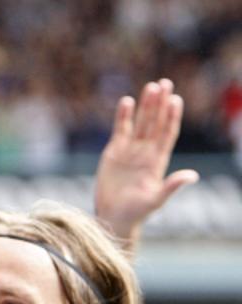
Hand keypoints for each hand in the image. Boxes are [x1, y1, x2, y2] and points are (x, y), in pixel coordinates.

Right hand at [94, 78, 198, 244]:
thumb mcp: (155, 201)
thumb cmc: (136, 212)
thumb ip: (171, 186)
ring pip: (140, 122)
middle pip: (155, 122)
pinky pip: (120, 129)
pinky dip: (123, 116)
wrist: (113, 217)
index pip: (167, 133)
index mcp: (158, 160)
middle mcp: (146, 151)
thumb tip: (192, 176)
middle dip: (160, 103)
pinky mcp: (114, 151)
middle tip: (165, 83)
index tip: (176, 100)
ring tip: (151, 86)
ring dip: (146, 105)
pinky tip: (127, 101)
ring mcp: (131, 150)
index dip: (172, 117)